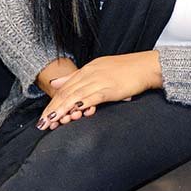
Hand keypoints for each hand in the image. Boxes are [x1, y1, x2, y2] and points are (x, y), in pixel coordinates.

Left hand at [36, 51, 161, 130]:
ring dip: (62, 110)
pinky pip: (92, 97)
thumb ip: (76, 76)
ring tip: (52, 121)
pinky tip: (73, 113)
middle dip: (53, 109)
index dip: (53, 103)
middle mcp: (90, 73)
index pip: (65, 88)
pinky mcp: (110, 88)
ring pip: (76, 95)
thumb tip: (55, 83)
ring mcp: (99, 80)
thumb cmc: (126, 70)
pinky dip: (81, 104)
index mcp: (87, 69)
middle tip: (43, 124)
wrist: (147, 66)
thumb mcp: (97, 70)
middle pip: (66, 93)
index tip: (44, 116)